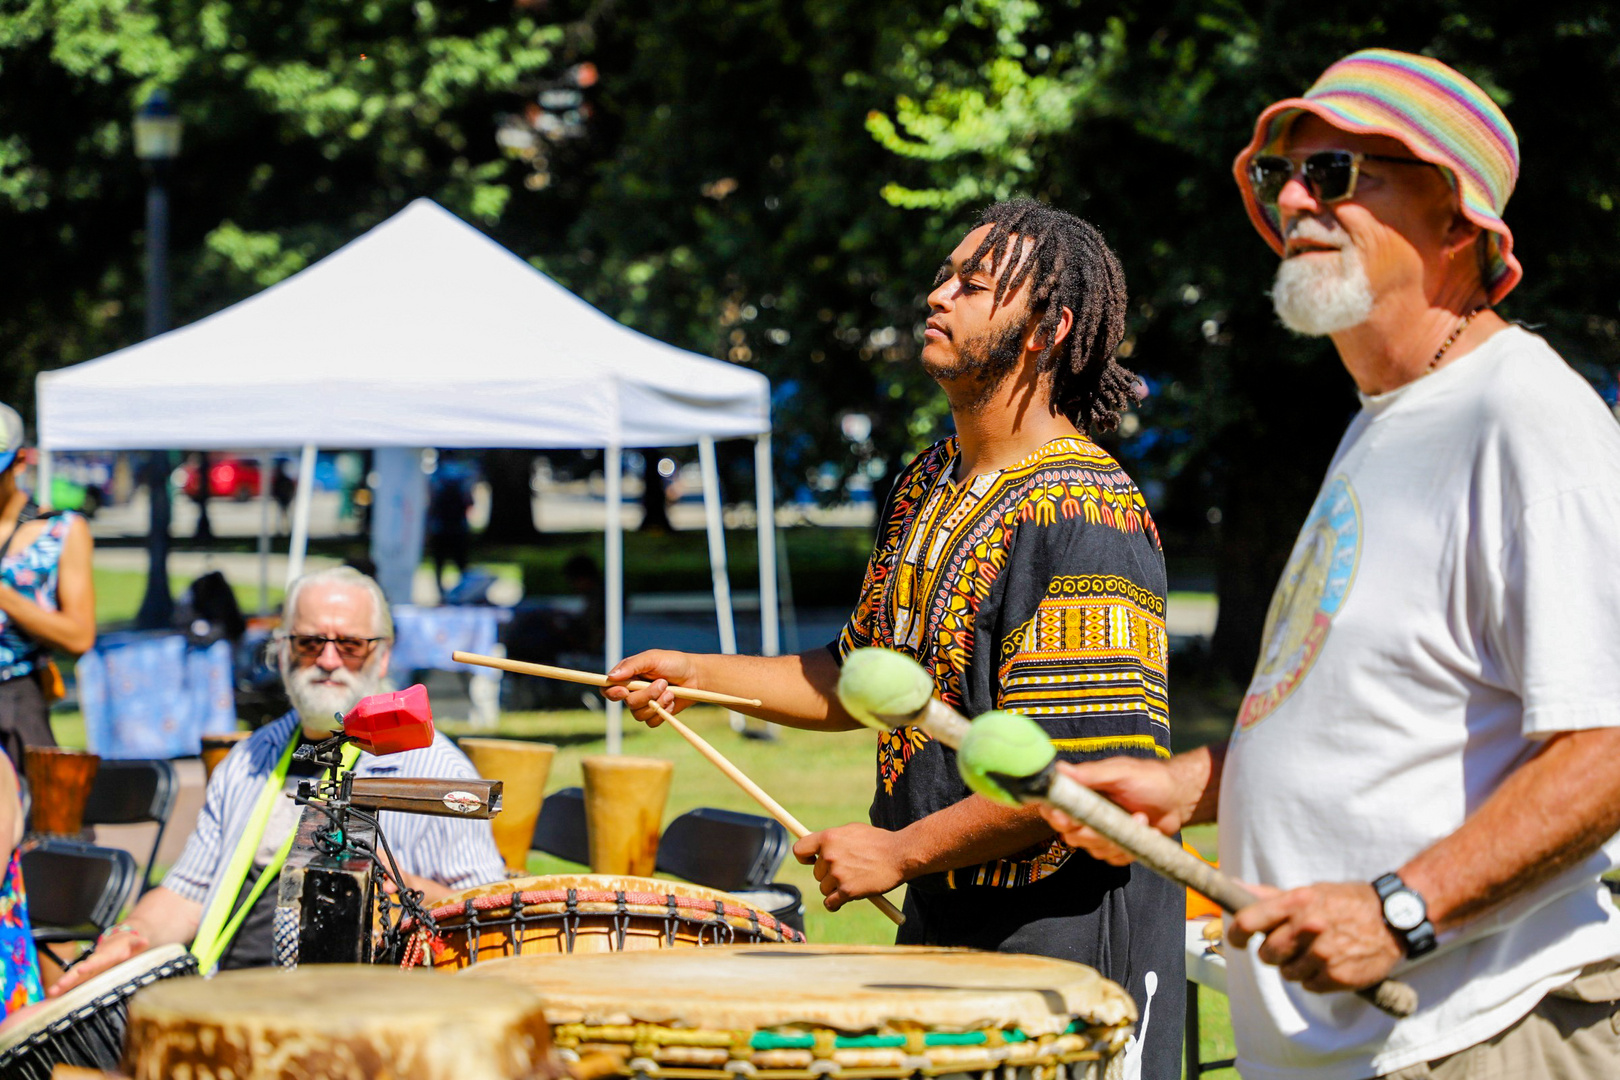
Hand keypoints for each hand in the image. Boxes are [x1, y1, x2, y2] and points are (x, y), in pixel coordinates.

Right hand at [49, 925, 149, 996]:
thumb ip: (137, 944)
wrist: (118, 941)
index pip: (98, 960)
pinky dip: (64, 989)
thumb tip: (144, 941)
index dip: (90, 965)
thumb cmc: (126, 945)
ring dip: (63, 985)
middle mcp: (93, 962)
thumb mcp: (133, 944)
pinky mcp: (85, 976)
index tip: (82, 969)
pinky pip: (74, 983)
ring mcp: (88, 969)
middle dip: (68, 979)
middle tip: (57, 987)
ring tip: (51, 993)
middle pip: (79, 970)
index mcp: (105, 955)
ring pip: (74, 977)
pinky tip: (53, 997)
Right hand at [603, 650, 700, 725]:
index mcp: (628, 676)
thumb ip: (632, 666)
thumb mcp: (652, 658)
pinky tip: (672, 700)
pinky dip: (663, 711)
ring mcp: (644, 704)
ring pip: (639, 715)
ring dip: (658, 702)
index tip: (624, 692)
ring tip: (670, 691)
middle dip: (647, 695)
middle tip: (663, 683)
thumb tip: (611, 677)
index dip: (612, 693)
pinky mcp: (656, 714)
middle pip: (627, 703)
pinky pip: (651, 722)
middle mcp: (633, 691)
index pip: (608, 688)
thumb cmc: (674, 663)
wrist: (696, 676)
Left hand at [793, 823, 904, 910]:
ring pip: (824, 888)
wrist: (900, 854)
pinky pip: (830, 903)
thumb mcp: (852, 831)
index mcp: (828, 837)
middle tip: (847, 871)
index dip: (804, 858)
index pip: (799, 850)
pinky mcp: (847, 891)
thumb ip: (834, 840)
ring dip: (835, 889)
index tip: (811, 861)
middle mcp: (830, 855)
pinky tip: (843, 900)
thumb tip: (817, 849)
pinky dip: (835, 904)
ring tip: (854, 880)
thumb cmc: (878, 842)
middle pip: (816, 873)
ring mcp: (838, 874)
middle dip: (828, 874)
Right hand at [1036, 758, 1191, 864]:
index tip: (1069, 817)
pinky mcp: (1116, 847)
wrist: (1179, 797)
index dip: (1057, 816)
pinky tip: (1143, 832)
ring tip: (1139, 818)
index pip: (1054, 809)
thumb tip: (1058, 769)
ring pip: (1092, 849)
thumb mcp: (1120, 772)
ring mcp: (1101, 832)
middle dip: (1094, 831)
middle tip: (1115, 817)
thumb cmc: (1150, 778)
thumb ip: (1090, 774)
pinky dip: (1129, 849)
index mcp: (1081, 792)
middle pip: (1070, 835)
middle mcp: (1086, 813)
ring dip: (1117, 838)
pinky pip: (1112, 858)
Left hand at [1228, 881, 1404, 992]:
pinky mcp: (1338, 977)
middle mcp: (1308, 927)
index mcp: (1297, 902)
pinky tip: (1329, 963)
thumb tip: (1234, 887)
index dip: (1236, 934)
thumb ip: (1271, 896)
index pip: (1249, 921)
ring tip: (1315, 952)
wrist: (1393, 920)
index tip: (1237, 940)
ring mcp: (1323, 954)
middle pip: (1267, 954)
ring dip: (1295, 966)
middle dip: (1272, 953)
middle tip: (1288, 946)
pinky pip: (1309, 985)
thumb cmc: (1346, 902)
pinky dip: (1314, 978)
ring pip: (1287, 973)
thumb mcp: (1311, 891)